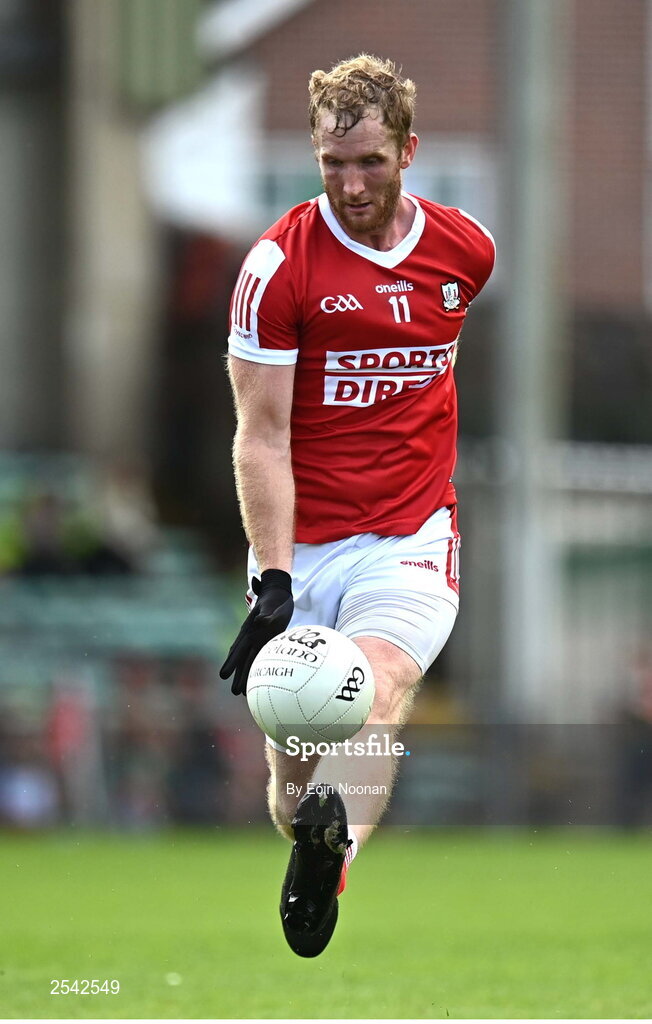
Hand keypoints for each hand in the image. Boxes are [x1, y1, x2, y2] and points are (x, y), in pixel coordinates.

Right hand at [219, 568, 293, 695]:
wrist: (276, 593)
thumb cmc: (276, 600)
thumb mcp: (273, 606)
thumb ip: (267, 615)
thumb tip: (261, 621)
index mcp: (250, 631)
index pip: (241, 650)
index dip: (232, 663)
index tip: (224, 676)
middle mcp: (249, 636)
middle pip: (242, 658)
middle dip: (238, 675)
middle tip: (235, 692)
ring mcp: (253, 638)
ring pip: (246, 658)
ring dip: (242, 674)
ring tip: (240, 692)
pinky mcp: (260, 639)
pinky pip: (253, 655)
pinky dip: (249, 666)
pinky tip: (247, 677)